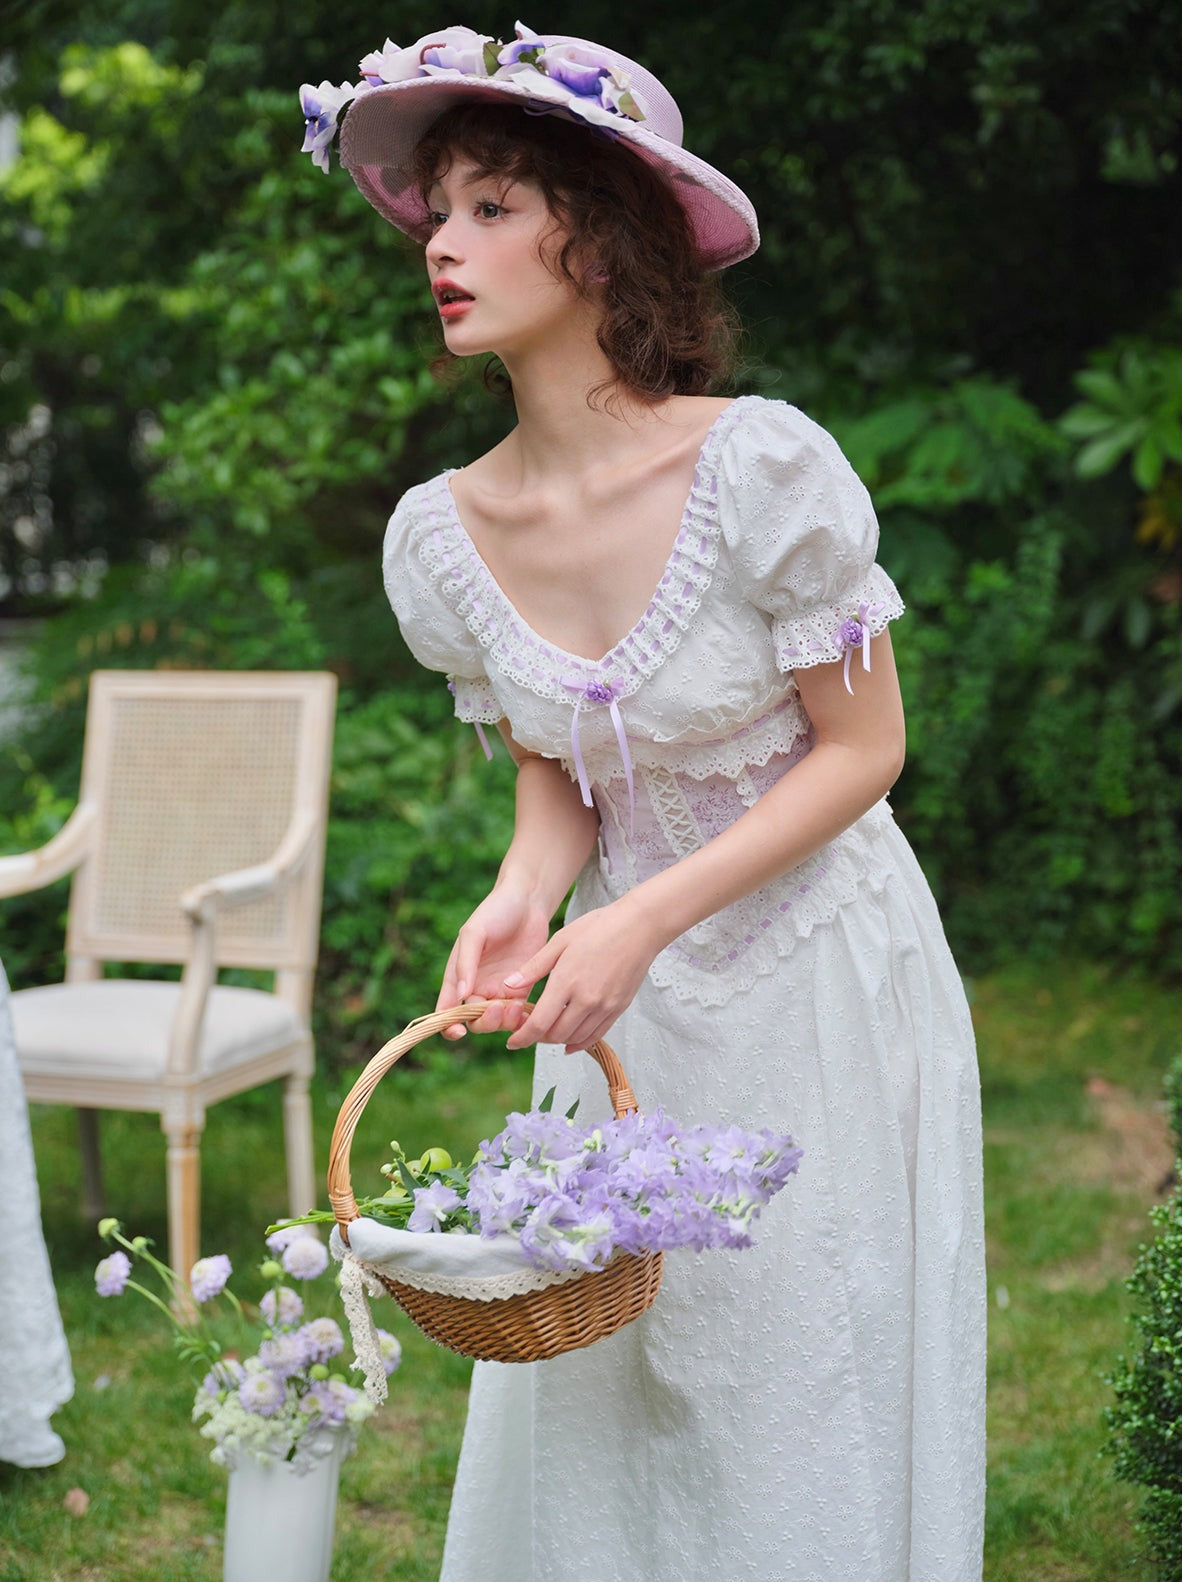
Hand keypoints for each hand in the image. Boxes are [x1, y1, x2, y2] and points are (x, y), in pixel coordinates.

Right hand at [436, 886, 552, 1039]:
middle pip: (474, 1021)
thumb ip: (465, 963)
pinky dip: (521, 1019)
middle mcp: (477, 987)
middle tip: (498, 1006)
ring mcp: (500, 990)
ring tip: (516, 1005)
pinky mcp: (522, 988)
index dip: (448, 1026)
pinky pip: (519, 1014)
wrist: (528, 901)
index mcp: (457, 976)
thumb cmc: (495, 911)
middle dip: (484, 1022)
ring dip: (504, 1021)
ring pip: (497, 1022)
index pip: (446, 1010)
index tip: (458, 1030)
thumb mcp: (474, 932)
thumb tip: (460, 996)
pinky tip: (528, 1010)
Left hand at [501, 896, 662, 1052]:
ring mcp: (605, 1006)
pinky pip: (596, 1035)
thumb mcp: (560, 941)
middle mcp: (587, 999)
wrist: (639, 926)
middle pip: (556, 1035)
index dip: (523, 1037)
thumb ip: (534, 967)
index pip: (540, 1023)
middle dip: (538, 1038)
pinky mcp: (619, 1008)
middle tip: (529, 1030)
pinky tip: (570, 1042)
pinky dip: (580, 1042)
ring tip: (548, 1031)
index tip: (513, 1041)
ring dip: (558, 1039)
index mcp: (567, 981)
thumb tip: (509, 985)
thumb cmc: (599, 927)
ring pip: (575, 1038)